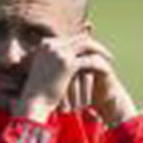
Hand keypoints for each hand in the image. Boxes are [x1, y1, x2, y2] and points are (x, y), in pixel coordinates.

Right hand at [19, 33, 136, 124]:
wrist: (33, 104)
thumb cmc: (38, 92)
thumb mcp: (44, 71)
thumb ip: (54, 62)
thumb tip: (65, 60)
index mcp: (45, 44)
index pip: (70, 38)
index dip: (83, 43)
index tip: (93, 50)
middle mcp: (51, 44)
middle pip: (79, 38)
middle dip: (94, 45)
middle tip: (105, 53)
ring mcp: (59, 53)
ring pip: (86, 45)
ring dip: (100, 51)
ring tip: (109, 58)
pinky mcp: (67, 64)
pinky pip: (89, 60)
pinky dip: (99, 64)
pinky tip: (107, 70)